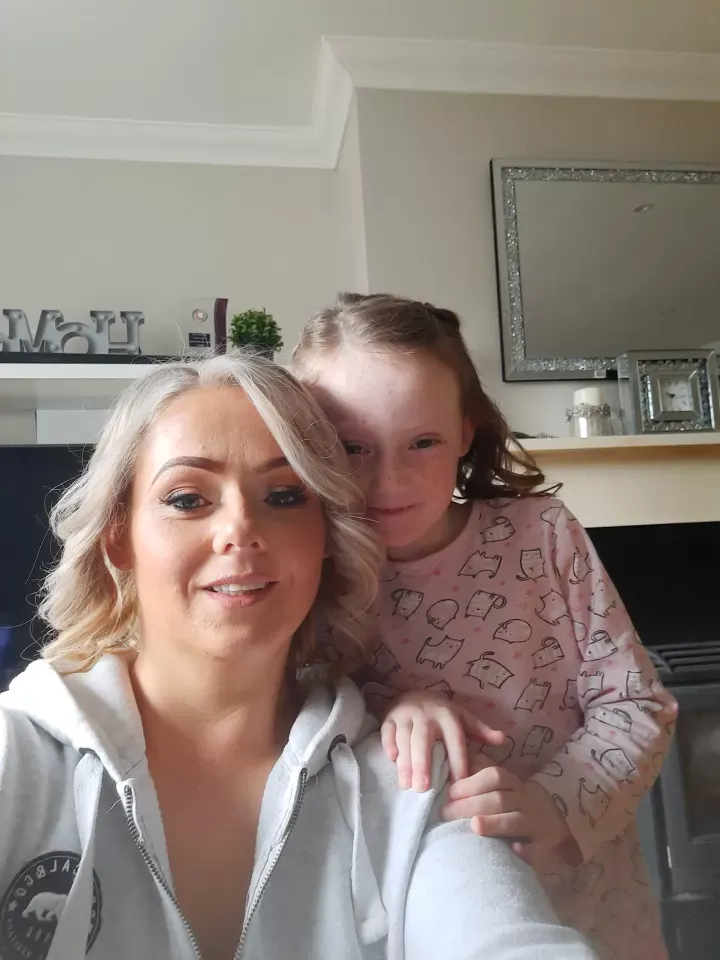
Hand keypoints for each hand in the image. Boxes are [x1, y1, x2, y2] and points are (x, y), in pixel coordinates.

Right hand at [380, 691, 505, 791]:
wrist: (414, 694)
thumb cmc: (442, 714)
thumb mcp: (463, 719)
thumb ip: (481, 731)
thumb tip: (503, 739)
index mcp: (448, 716)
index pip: (455, 740)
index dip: (458, 760)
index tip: (460, 782)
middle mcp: (426, 714)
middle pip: (424, 739)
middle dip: (423, 763)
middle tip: (423, 789)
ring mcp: (406, 715)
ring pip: (405, 738)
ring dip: (405, 762)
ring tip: (406, 785)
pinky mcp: (389, 717)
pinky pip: (388, 731)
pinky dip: (389, 745)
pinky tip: (391, 761)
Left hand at [442, 760, 572, 865]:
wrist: (556, 838)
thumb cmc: (520, 809)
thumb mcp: (506, 788)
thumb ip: (484, 775)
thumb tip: (458, 760)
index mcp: (516, 785)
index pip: (495, 776)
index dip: (471, 782)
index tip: (450, 793)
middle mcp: (527, 802)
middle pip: (500, 799)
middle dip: (471, 804)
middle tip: (447, 813)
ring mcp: (537, 825)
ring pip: (516, 821)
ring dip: (494, 823)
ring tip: (474, 826)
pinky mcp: (544, 850)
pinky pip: (536, 849)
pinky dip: (526, 850)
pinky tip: (514, 850)